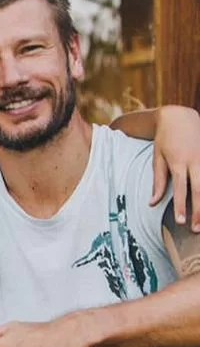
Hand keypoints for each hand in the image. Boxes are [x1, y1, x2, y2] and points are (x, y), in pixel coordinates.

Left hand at [151, 104, 199, 230]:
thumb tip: (152, 203)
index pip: (180, 189)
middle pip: (199, 190)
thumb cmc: (165, 139)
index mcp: (178, 162)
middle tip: (197, 229)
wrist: (180, 117)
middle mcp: (195, 161)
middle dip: (199, 211)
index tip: (181, 223)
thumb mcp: (157, 157)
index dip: (181, 206)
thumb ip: (158, 180)